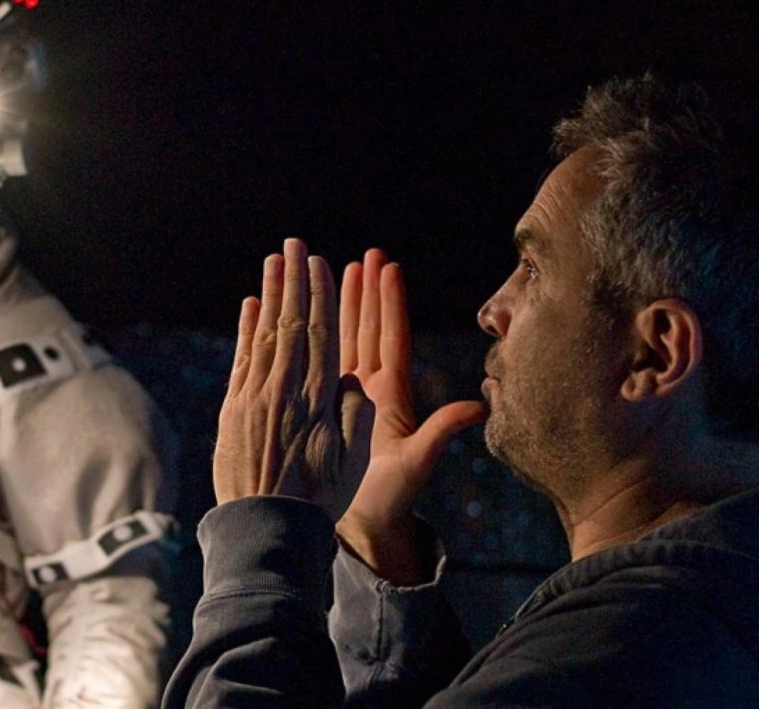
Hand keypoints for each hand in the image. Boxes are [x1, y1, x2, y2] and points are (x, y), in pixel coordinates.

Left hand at [213, 238, 375, 524]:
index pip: (321, 334)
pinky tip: (250, 304)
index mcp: (317, 399)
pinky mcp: (233, 409)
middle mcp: (283, 390)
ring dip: (270, 293)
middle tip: (294, 244)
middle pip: (290, 323)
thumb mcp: (351, 459)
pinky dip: (246, 328)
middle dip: (294, 280)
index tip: (322, 266)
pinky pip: (241, 358)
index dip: (322, 296)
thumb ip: (353, 413)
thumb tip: (351, 379)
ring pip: (264, 334)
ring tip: (274, 260)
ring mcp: (254, 397)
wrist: (265, 527)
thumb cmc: (318, 499)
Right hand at [335, 250, 487, 583]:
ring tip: (339, 272)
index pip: (390, 338)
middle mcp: (371, 390)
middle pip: (369, 330)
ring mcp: (350, 398)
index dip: (388, 302)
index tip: (387, 267)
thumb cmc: (389, 499)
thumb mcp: (416, 462)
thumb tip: (480, 405)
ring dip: (344, 307)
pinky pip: (322, 365)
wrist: (362, 526)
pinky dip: (314, 339)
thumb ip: (442, 432)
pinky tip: (303, 320)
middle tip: (366, 255)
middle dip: (367, 292)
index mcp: (390, 396)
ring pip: (346, 341)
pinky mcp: (329, 410)